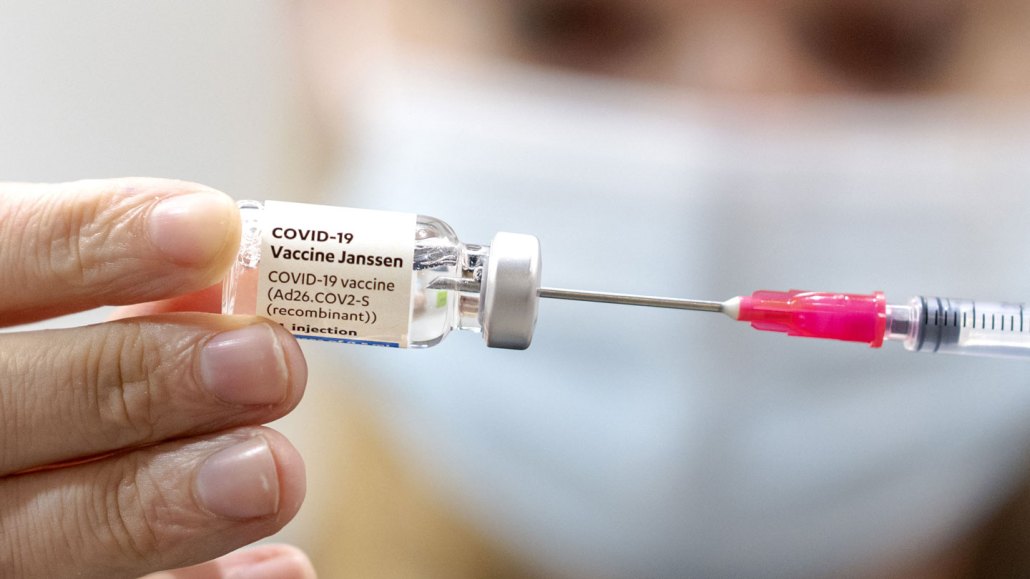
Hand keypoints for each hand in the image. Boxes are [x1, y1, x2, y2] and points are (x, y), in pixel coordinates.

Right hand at [0, 179, 310, 577]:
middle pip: (9, 407)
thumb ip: (119, 293)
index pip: (1, 258)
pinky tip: (281, 568)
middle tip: (269, 363)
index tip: (214, 230)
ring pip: (38, 532)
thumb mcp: (51, 306)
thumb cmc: (47, 365)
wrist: (17, 453)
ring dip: (162, 502)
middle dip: (142, 381)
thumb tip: (225, 288)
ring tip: (272, 472)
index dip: (94, 242)